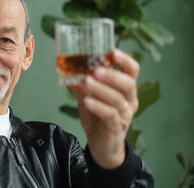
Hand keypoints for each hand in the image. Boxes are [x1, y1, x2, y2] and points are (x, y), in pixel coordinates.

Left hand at [69, 49, 139, 168]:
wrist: (101, 145)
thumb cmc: (98, 117)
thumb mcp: (88, 97)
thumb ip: (80, 84)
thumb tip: (65, 69)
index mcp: (125, 89)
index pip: (132, 70)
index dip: (125, 60)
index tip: (112, 51)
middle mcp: (130, 100)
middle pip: (128, 84)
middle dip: (112, 75)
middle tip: (96, 70)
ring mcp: (125, 115)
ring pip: (118, 100)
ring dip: (102, 90)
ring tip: (87, 82)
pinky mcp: (116, 128)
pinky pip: (110, 116)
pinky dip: (98, 107)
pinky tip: (87, 101)